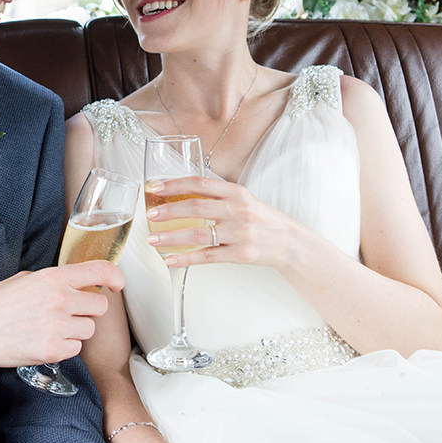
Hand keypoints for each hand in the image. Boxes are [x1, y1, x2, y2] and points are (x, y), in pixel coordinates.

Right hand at [0, 261, 125, 366]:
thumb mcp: (26, 279)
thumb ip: (55, 281)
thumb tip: (77, 284)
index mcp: (54, 278)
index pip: (100, 271)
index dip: (115, 277)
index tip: (116, 285)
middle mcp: (61, 299)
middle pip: (100, 306)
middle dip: (87, 310)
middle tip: (68, 313)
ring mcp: (58, 326)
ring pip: (88, 330)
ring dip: (75, 331)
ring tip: (50, 329)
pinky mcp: (53, 350)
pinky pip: (75, 349)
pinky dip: (64, 347)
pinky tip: (44, 341)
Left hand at [145, 176, 304, 269]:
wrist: (291, 243)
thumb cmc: (263, 220)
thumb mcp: (244, 201)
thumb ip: (218, 196)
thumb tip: (182, 194)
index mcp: (237, 193)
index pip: (201, 183)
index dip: (176, 184)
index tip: (156, 187)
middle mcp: (238, 210)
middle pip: (196, 207)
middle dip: (169, 210)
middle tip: (151, 214)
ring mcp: (240, 233)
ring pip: (199, 234)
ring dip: (171, 237)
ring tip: (153, 239)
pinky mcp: (240, 255)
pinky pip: (208, 257)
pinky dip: (186, 259)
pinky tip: (171, 260)